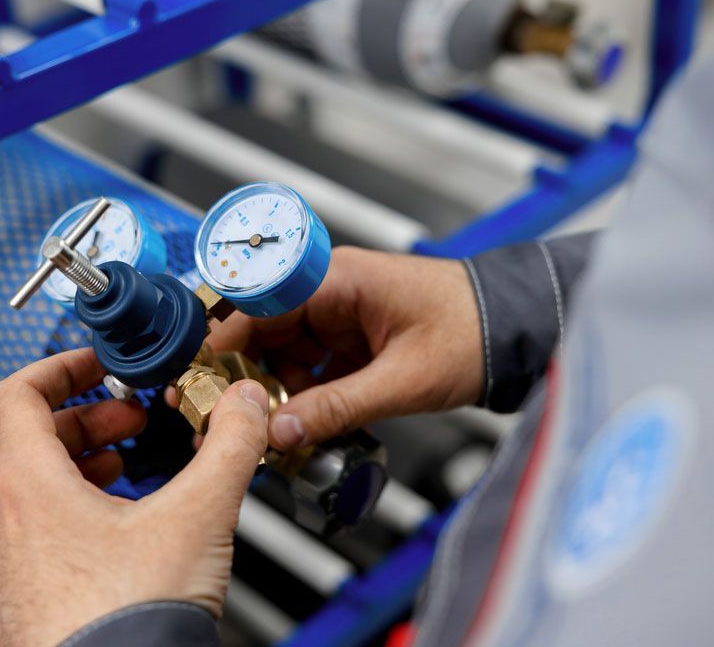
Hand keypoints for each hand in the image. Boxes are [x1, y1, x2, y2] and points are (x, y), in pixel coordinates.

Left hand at [0, 348, 269, 645]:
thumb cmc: (132, 622)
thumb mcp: (198, 516)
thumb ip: (229, 447)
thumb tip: (245, 406)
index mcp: (29, 489)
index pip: (18, 394)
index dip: (62, 366)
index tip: (98, 365)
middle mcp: (3, 526)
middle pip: (25, 440)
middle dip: (85, 419)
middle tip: (130, 420)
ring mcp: (5, 568)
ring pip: (27, 489)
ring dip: (77, 463)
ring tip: (127, 468)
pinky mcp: (20, 601)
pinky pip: (32, 533)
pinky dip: (68, 509)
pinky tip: (119, 528)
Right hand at [206, 246, 483, 449]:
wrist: (514, 331)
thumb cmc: (472, 330)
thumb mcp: (401, 379)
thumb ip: (337, 408)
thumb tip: (278, 433)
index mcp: (336, 280)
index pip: (257, 302)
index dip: (222, 340)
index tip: (198, 376)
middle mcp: (330, 292)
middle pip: (262, 332)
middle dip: (243, 376)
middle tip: (224, 418)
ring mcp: (340, 316)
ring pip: (283, 354)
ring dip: (273, 391)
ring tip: (260, 430)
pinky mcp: (352, 340)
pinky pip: (310, 367)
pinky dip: (302, 395)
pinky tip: (294, 425)